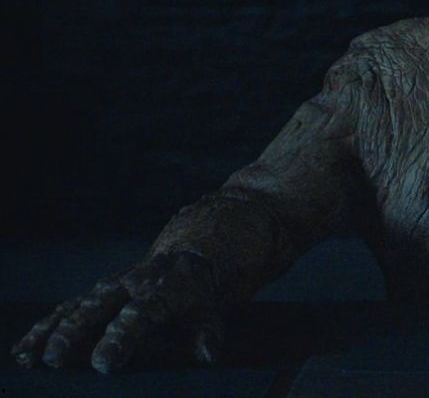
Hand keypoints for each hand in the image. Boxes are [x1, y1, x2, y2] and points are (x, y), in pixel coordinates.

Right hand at [11, 251, 223, 372]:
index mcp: (159, 291)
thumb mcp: (208, 313)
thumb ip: (206, 334)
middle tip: (55, 359)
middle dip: (74, 333)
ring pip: (73, 307)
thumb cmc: (195, 298)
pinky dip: (42, 329)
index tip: (103, 363)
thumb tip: (206, 355)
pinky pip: (63, 310)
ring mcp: (105, 289)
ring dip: (50, 331)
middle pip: (97, 308)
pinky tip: (23, 351)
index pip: (139, 315)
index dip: (121, 338)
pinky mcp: (90, 295)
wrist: (184, 260)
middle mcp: (128, 286)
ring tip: (31, 357)